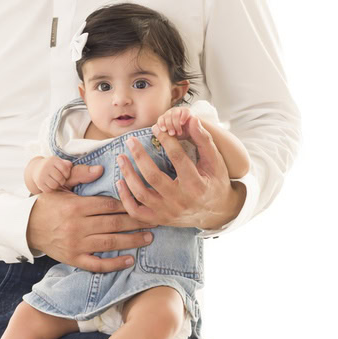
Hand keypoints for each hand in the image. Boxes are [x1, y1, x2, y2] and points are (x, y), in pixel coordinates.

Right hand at [26, 186, 155, 272]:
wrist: (27, 227)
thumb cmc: (47, 204)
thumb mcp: (59, 186)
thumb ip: (79, 176)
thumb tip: (101, 169)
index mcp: (76, 206)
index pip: (109, 205)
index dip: (128, 204)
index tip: (143, 203)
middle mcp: (78, 226)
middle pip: (114, 224)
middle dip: (137, 222)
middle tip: (155, 220)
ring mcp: (76, 245)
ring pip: (110, 243)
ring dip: (132, 241)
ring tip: (148, 238)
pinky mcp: (74, 259)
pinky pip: (97, 264)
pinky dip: (114, 264)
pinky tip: (129, 260)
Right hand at [31, 156, 75, 192]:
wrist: (36, 168)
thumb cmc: (52, 166)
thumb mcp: (58, 162)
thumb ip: (66, 164)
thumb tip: (70, 166)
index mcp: (53, 160)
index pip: (64, 169)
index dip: (67, 174)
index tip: (65, 175)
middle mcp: (46, 166)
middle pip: (60, 178)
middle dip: (62, 181)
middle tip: (61, 180)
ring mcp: (41, 175)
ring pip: (54, 185)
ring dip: (57, 185)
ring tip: (56, 182)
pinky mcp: (39, 183)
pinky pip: (49, 190)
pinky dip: (51, 189)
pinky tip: (50, 185)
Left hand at [115, 116, 245, 229]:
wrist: (217, 212)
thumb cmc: (216, 182)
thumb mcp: (215, 161)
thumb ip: (203, 140)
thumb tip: (191, 119)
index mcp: (196, 185)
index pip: (177, 159)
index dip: (165, 141)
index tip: (155, 128)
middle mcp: (181, 201)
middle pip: (154, 177)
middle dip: (139, 156)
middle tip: (130, 140)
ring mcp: (169, 212)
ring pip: (142, 194)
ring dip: (128, 174)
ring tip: (121, 157)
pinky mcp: (160, 220)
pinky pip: (136, 212)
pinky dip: (125, 198)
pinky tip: (119, 181)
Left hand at [155, 106, 193, 137]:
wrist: (191, 132)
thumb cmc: (179, 133)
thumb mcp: (171, 134)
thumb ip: (163, 132)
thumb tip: (154, 128)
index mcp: (165, 117)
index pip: (161, 118)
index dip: (161, 123)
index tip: (163, 130)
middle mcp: (171, 112)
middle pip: (167, 116)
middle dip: (169, 125)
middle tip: (172, 134)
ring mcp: (179, 110)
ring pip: (175, 114)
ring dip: (176, 124)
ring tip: (179, 132)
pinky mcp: (187, 111)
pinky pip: (184, 112)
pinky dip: (183, 117)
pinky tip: (182, 123)